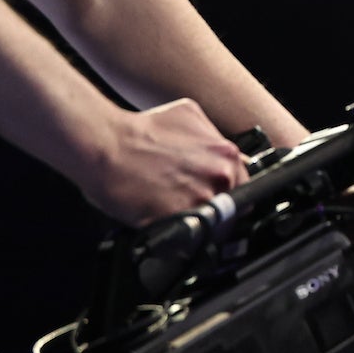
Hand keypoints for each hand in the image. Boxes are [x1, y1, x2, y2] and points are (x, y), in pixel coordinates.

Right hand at [81, 98, 246, 224]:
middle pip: (235, 206)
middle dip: (221, 209)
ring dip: (203, 224)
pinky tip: (169, 226)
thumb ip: (213, 136)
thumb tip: (225, 152)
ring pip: (216, 224)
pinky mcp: (181, 217)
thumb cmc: (140, 130)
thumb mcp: (189, 116)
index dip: (234, 195)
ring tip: (181, 217)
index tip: (223, 200)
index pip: (247, 184)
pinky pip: (192, 236)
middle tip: (198, 209)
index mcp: (227, 152)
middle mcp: (221, 175)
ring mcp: (203, 197)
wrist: (106, 145)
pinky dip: (183, 236)